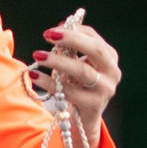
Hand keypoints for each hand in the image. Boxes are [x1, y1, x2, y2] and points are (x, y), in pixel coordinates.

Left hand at [34, 17, 119, 147]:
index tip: (52, 29)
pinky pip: (69, 91)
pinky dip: (49, 83)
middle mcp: (112, 72)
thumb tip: (59, 27)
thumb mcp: (77, 64)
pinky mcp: (94, 105)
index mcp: (110, 58)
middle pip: (95, 50)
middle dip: (71, 39)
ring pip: (82, 71)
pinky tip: (34, 75)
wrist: (83, 120)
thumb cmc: (78, 87)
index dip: (74, 31)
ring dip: (58, 61)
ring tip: (37, 55)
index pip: (94, 38)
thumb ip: (71, 48)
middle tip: (48, 35)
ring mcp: (105, 89)